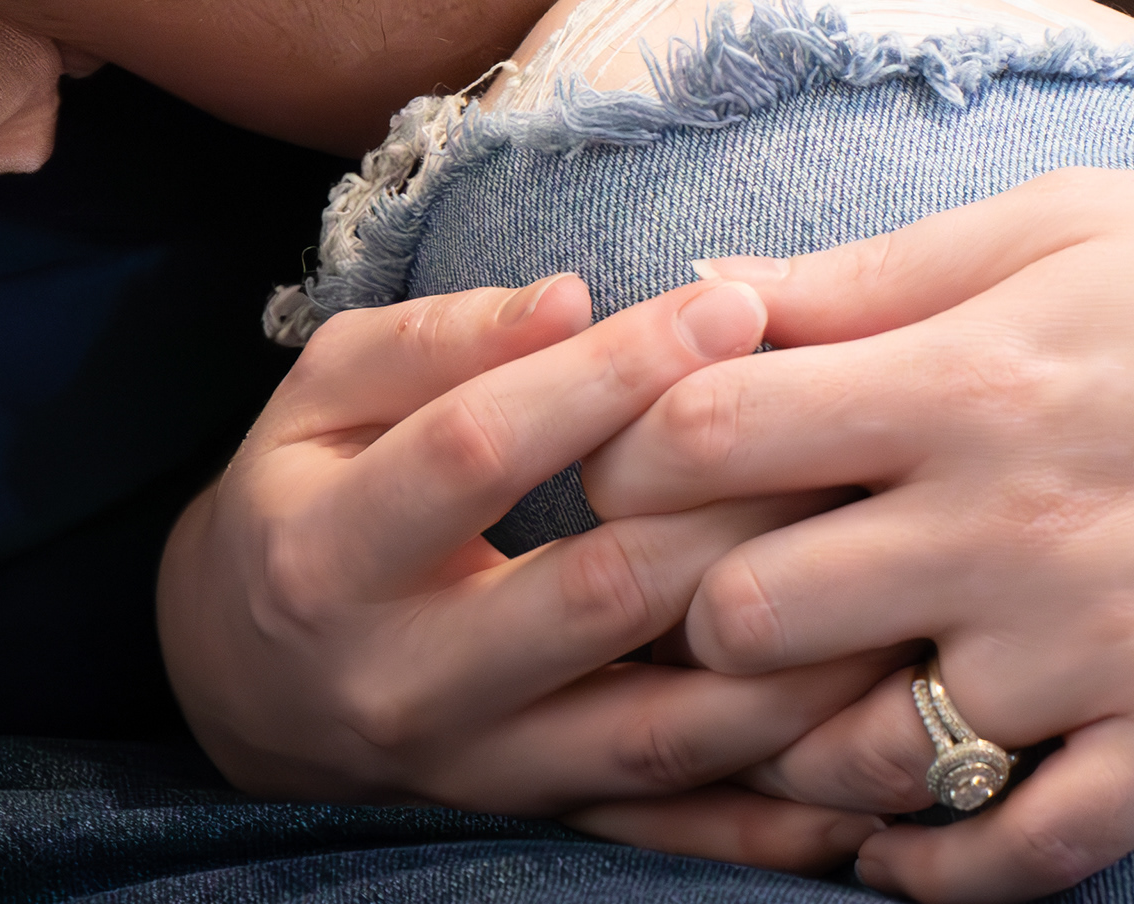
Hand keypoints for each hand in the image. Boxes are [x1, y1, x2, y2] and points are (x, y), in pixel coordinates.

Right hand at [158, 272, 899, 873]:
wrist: (244, 686)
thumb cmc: (301, 499)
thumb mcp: (321, 395)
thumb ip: (436, 339)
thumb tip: (574, 295)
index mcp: (329, 552)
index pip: (481, 449)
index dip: (608, 374)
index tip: (730, 301)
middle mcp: (401, 680)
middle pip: (592, 597)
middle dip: (731, 509)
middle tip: (848, 430)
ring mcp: (475, 771)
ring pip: (655, 734)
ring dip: (785, 667)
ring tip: (890, 578)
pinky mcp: (534, 823)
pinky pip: (672, 837)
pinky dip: (776, 814)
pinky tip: (872, 768)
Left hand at [580, 169, 1133, 899]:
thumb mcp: (1055, 225)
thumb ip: (870, 276)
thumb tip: (701, 300)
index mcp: (965, 371)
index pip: (700, 434)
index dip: (624, 459)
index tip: (629, 475)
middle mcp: (1011, 517)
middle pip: (745, 613)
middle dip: (689, 618)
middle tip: (689, 613)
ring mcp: (1100, 643)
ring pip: (860, 753)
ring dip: (796, 750)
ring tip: (780, 721)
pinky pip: (1019, 851)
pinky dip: (932, 866)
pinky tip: (890, 843)